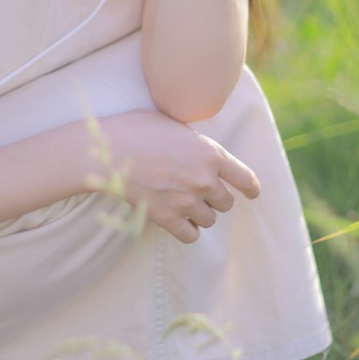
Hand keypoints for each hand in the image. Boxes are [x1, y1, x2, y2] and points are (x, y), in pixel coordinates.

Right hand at [87, 109, 260, 244]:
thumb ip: (196, 141)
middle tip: (197, 189)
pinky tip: (178, 221)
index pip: (247, 180)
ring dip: (200, 213)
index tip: (250, 193)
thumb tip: (201, 148)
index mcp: (211, 154)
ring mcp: (186, 201)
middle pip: (226, 203)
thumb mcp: (175, 124)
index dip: (250, 189)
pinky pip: (190, 235)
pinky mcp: (167, 217)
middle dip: (215, 197)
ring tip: (183, 202)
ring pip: (209, 219)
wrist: (108, 150)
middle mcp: (204, 180)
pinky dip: (187, 230)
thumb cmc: (137, 128)